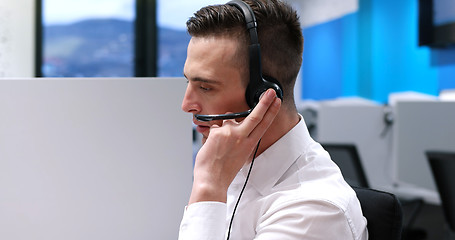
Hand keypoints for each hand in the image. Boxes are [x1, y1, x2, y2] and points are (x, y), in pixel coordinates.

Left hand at [189, 89, 280, 204]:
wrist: (212, 180)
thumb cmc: (223, 170)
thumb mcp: (238, 155)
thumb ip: (239, 138)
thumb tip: (231, 123)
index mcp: (249, 144)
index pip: (263, 124)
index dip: (271, 112)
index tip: (277, 102)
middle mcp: (241, 138)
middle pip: (256, 116)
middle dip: (264, 103)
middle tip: (271, 92)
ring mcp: (230, 134)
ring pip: (228, 120)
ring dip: (223, 127)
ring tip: (219, 145)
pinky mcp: (217, 132)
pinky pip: (214, 126)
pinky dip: (212, 134)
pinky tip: (211, 146)